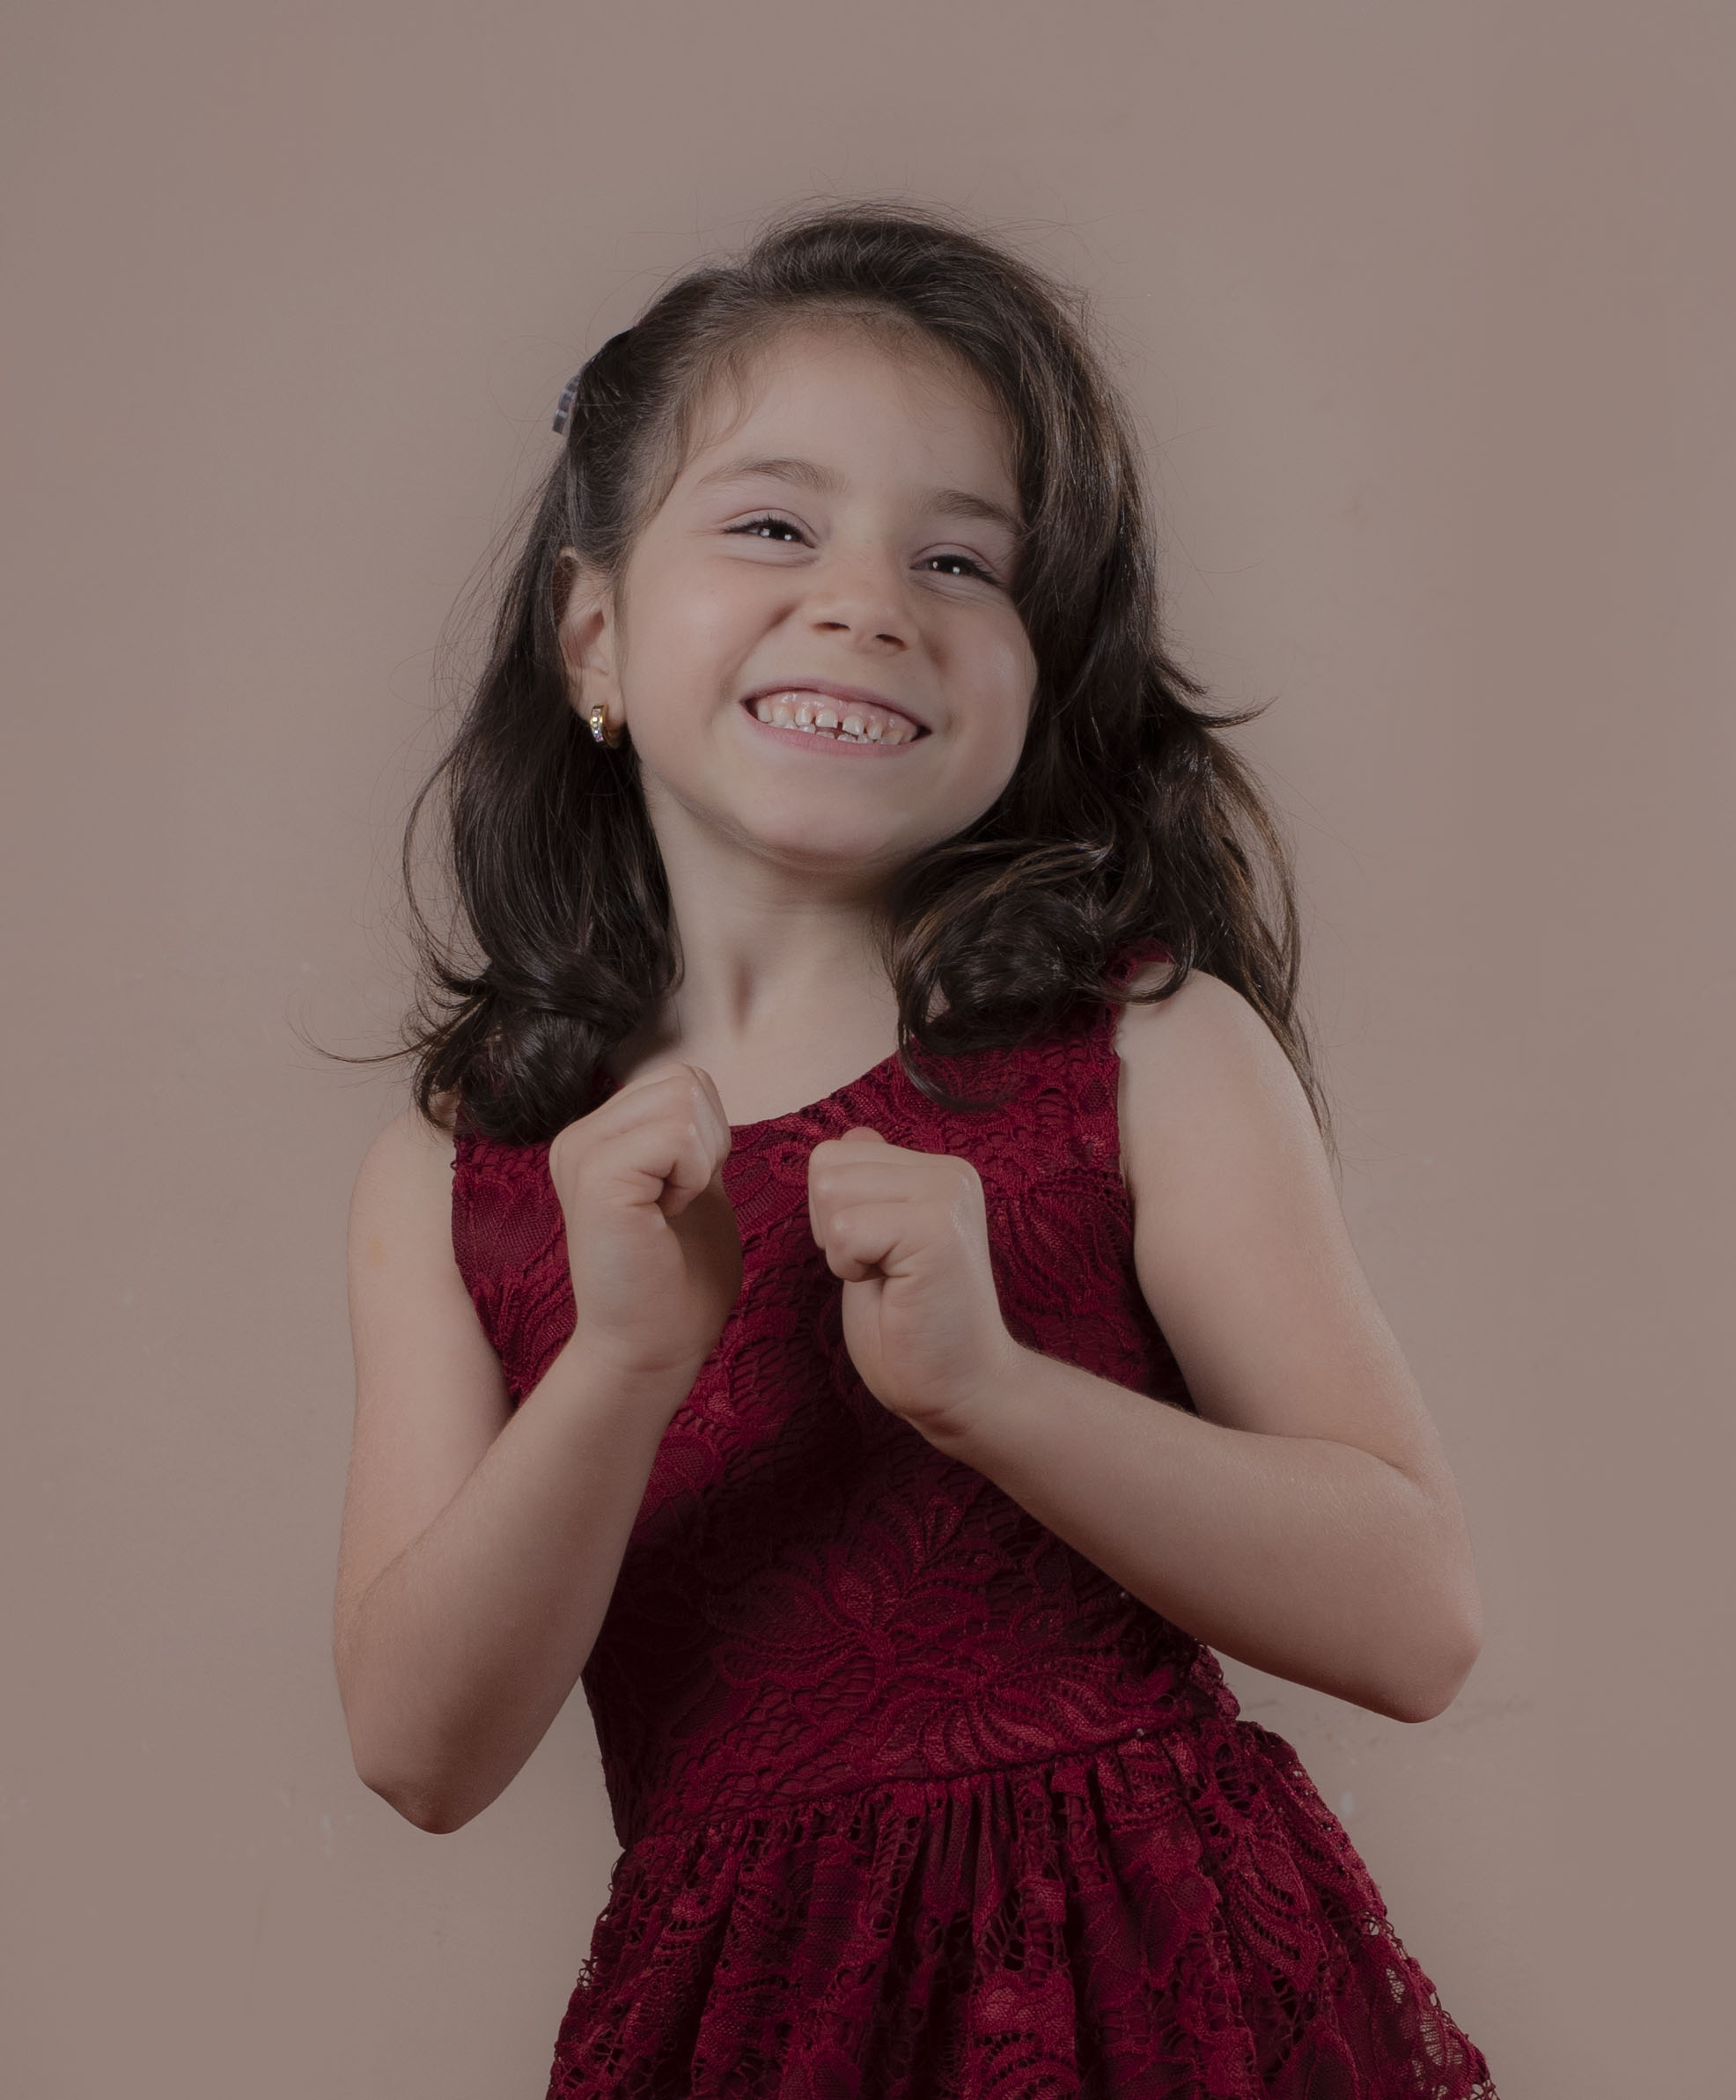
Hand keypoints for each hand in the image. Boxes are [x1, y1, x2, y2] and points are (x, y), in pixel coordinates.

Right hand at [547, 1065, 742, 1394]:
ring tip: (668, 1210)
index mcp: (598, 1136)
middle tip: (678, 1202)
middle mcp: (578, 1136)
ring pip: (683, 1099)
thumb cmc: (679, 1279)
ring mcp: (581, 1152)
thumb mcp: (693, 1186)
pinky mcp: (595, 1177)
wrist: (652, 1347)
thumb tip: (702, 1092)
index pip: (681, 1078)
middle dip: (709, 1141)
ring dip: (700, 1161)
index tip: (683, 1192)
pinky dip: (692, 1178)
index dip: (708, 1132)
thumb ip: (690, 1136)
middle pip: (685, 1080)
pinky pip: (677, 1136)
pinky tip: (664, 1218)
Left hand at [806, 1127, 1020, 1440]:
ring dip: (842, 1248)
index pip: (835, 1153)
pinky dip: (850, 1268)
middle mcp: (949, 1171)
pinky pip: (845, 1230)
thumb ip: (870, 1187)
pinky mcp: (938, 1229)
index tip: (876, 1254)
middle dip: (833, 1226)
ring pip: (830, 1192)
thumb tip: (851, 1137)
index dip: (833, 1213)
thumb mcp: (877, 1242)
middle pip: (826, 1166)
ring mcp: (946, 1195)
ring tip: (888, 1277)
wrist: (960, 1389)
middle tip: (881, 1269)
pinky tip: (893, 1289)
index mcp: (936, 1170)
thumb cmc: (911, 1327)